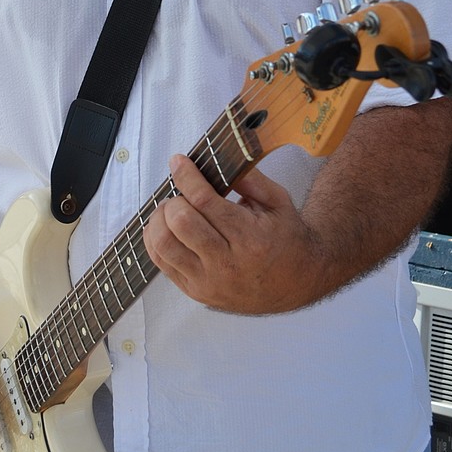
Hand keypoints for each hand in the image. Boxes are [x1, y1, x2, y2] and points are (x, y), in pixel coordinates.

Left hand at [142, 155, 325, 313]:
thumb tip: (218, 159)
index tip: (178, 161)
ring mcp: (209, 282)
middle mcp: (227, 264)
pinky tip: (165, 227)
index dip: (186, 177)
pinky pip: (161, 262)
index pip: (204, 202)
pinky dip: (155, 239)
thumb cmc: (286, 238)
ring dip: (159, 219)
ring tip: (171, 210)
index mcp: (250, 238)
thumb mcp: (278, 202)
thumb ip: (250, 178)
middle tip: (180, 193)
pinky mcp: (196, 292)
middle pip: (180, 223)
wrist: (296, 283)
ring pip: (164, 245)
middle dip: (173, 199)